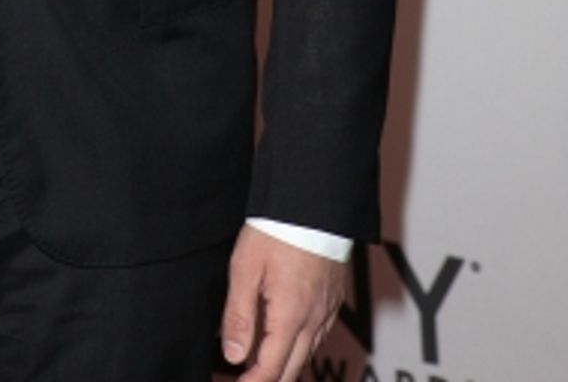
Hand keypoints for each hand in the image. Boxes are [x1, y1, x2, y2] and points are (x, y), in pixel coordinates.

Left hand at [220, 224, 345, 379]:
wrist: (314, 202)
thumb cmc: (277, 230)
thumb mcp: (246, 269)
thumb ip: (238, 315)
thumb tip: (233, 356)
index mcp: (290, 317)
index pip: (270, 370)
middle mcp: (314, 320)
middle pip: (291, 369)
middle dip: (268, 380)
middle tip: (245, 380)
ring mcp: (327, 310)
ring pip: (306, 353)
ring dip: (283, 365)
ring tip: (258, 363)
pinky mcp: (334, 299)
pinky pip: (318, 335)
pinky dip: (299, 346)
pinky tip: (285, 339)